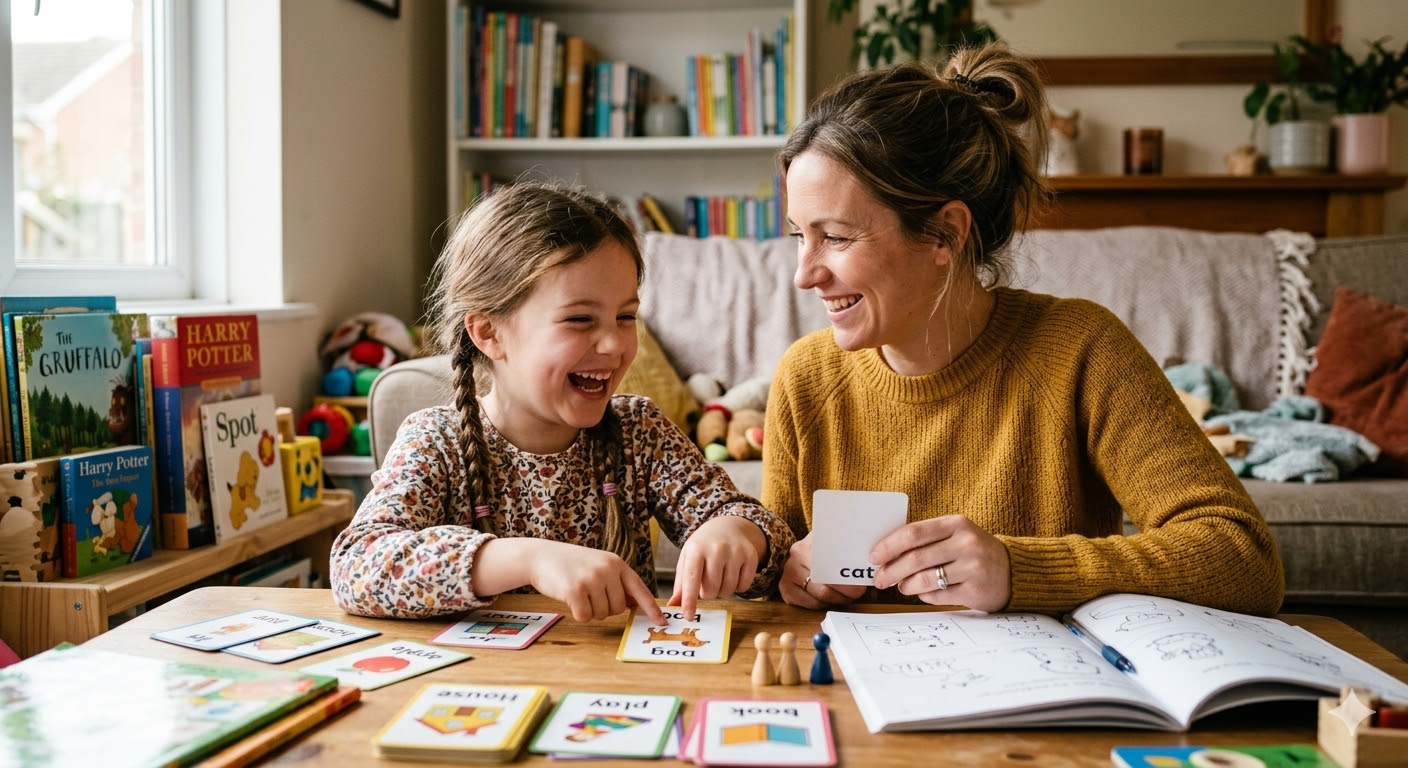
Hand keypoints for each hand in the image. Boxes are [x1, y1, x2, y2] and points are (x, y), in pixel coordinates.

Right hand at [518, 540, 665, 623]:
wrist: (540, 556)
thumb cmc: (571, 564)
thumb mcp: (598, 566)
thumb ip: (616, 582)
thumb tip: (634, 604)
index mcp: (616, 563)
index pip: (640, 589)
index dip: (651, 607)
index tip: (662, 621)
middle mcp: (607, 570)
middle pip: (618, 608)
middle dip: (604, 608)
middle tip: (589, 594)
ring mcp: (592, 579)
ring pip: (602, 614)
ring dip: (590, 610)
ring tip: (578, 592)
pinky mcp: (575, 591)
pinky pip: (585, 617)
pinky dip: (578, 613)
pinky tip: (569, 598)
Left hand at [668, 515, 764, 619]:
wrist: (727, 527)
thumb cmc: (703, 547)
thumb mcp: (687, 559)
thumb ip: (681, 584)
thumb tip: (672, 606)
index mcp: (696, 549)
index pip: (691, 579)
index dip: (689, 600)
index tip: (688, 616)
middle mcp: (717, 549)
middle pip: (711, 590)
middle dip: (707, 593)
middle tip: (707, 581)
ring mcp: (736, 552)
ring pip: (728, 591)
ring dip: (722, 591)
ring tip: (719, 576)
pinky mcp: (751, 556)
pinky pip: (744, 587)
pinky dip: (737, 587)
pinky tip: (732, 574)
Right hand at [778, 533, 866, 609]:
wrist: (804, 548)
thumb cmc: (824, 546)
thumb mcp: (833, 539)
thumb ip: (845, 548)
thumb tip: (866, 564)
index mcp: (806, 546)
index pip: (829, 568)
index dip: (847, 580)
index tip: (861, 584)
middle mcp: (794, 560)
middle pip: (825, 587)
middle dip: (845, 593)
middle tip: (858, 592)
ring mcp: (787, 576)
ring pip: (820, 598)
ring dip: (837, 600)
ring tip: (848, 595)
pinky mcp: (786, 590)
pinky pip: (811, 605)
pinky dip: (825, 604)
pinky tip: (832, 598)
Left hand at [869, 515, 1010, 611]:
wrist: (1013, 570)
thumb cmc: (974, 551)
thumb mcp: (956, 534)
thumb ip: (926, 539)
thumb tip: (886, 553)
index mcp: (957, 524)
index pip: (914, 532)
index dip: (889, 545)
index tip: (874, 556)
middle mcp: (966, 543)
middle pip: (915, 558)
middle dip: (891, 570)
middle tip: (879, 579)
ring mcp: (972, 567)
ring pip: (924, 579)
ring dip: (905, 586)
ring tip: (901, 587)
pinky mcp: (975, 591)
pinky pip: (938, 596)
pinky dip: (923, 596)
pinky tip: (922, 593)